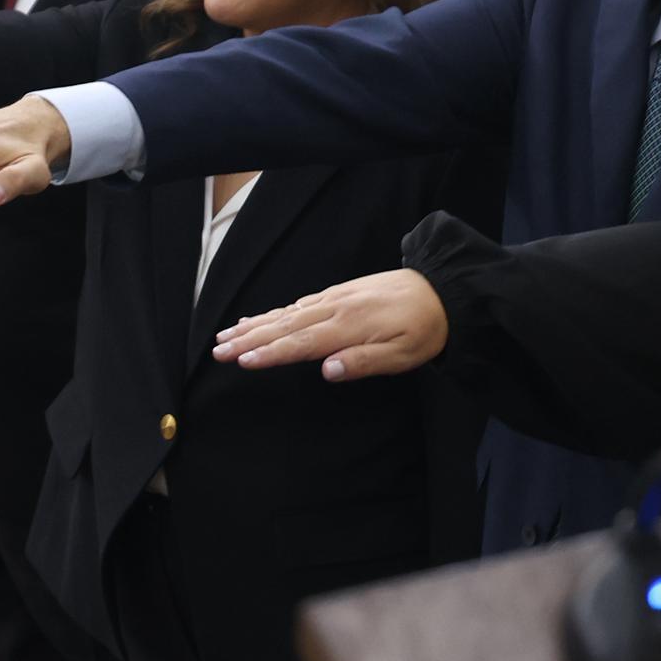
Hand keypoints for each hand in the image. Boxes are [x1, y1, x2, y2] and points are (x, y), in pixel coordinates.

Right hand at [213, 267, 450, 379]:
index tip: (243, 361)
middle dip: (249, 340)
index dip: (270, 354)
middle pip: (284, 326)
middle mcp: (335, 308)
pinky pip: (298, 303)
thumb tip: (326, 370)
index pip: (301, 343)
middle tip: (218, 351)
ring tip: (226, 336)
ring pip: (286, 313)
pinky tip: (258, 318)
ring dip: (254, 326)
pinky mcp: (338, 294)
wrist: (442, 291)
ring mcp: (335, 298)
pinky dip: (274, 312)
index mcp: (349, 326)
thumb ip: (364, 362)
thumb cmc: (425, 329)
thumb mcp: (403, 355)